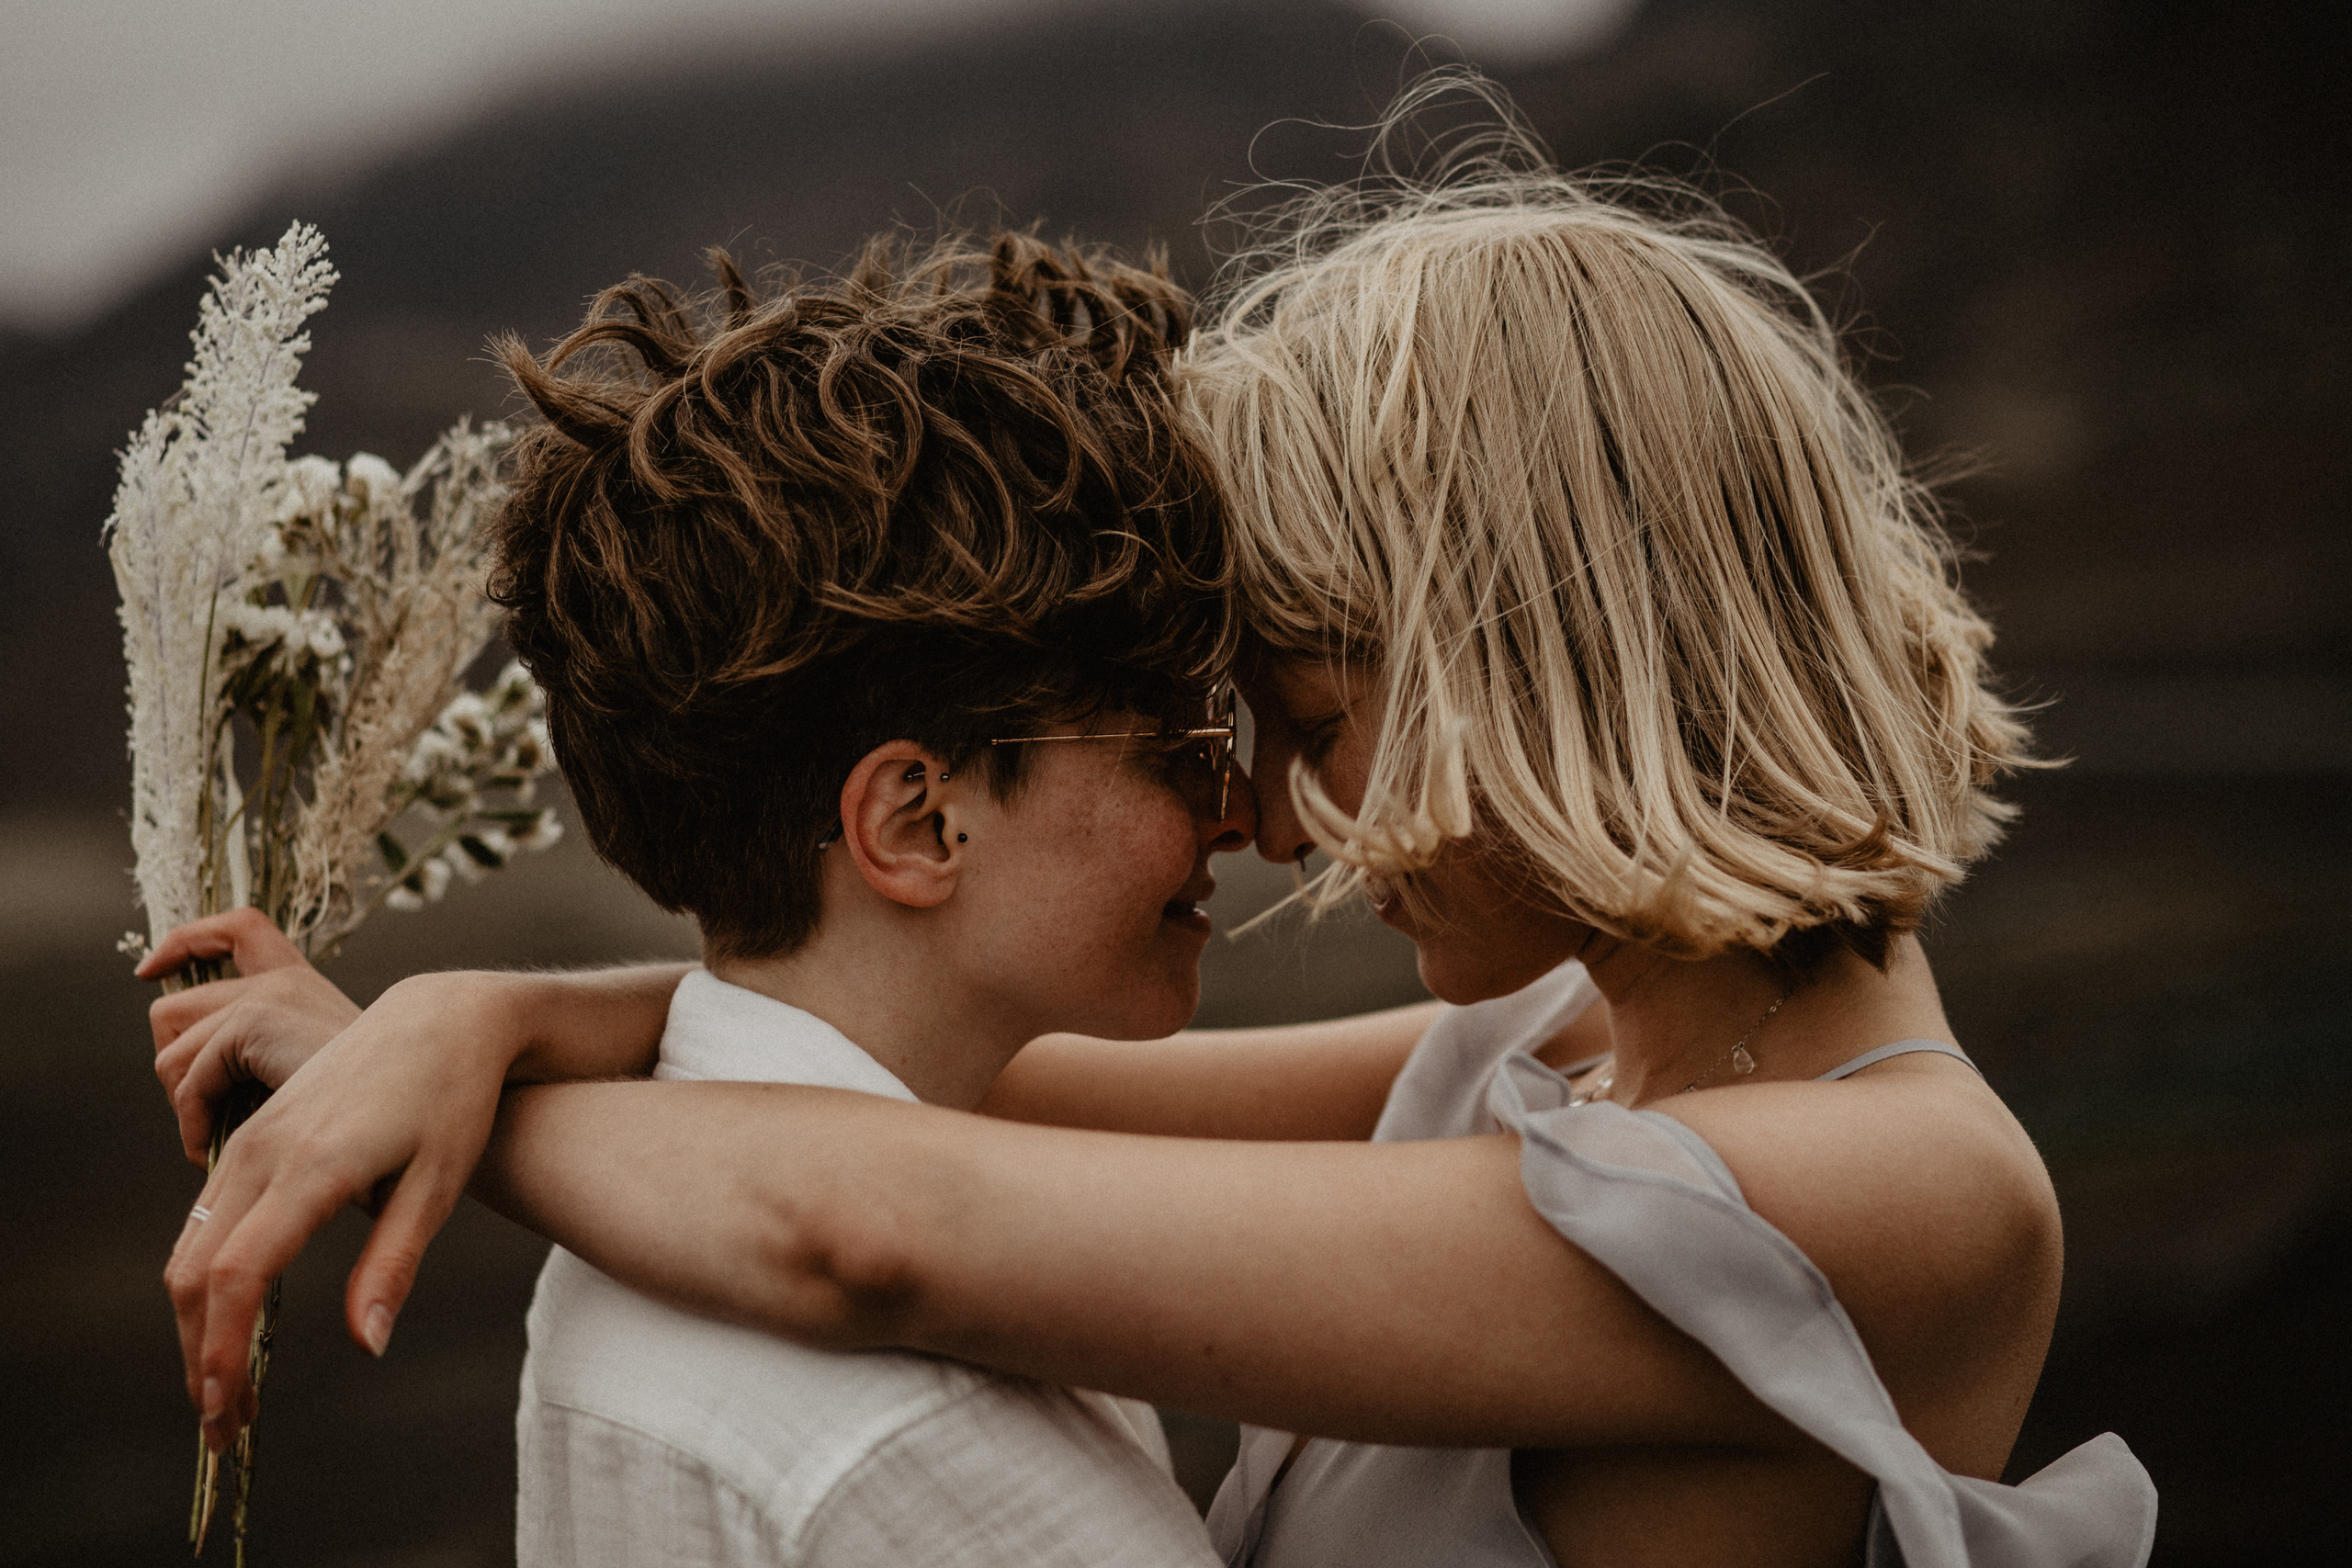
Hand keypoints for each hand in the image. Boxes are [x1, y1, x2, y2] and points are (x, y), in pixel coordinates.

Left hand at [140, 908, 361, 1163]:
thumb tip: (191, 1084)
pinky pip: (187, 1081)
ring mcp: (265, 996)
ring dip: (182, 1105)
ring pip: (168, 1052)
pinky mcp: (254, 1022)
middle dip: (174, 1068)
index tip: (149, 970)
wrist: (405, 1115)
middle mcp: (280, 979)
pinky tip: (212, 1148)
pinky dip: (191, 1124)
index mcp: (298, 982)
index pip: (237, 929)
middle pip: (171, 1008)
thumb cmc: (363, 1115)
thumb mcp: (310, 1075)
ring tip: (213, 1137)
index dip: (185, 941)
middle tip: (209, 1111)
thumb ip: (262, 1062)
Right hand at [162, 969, 526, 1451]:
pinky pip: (206, 1216)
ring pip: (191, 1245)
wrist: (442, 1017)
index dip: (221, 1350)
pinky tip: (229, 1320)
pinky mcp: (253, 1136)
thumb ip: (394, 1265)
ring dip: (196, 1323)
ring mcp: (251, 1141)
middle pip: (196, 1270)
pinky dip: (204, 1278)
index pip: (239, 1274)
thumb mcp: (439, 1184)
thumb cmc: (455, 1100)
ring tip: (225, 1390)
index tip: (226, 1412)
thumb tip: (367, 1345)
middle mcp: (265, 1152)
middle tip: (222, 1427)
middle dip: (199, 1355)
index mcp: (313, 1167)